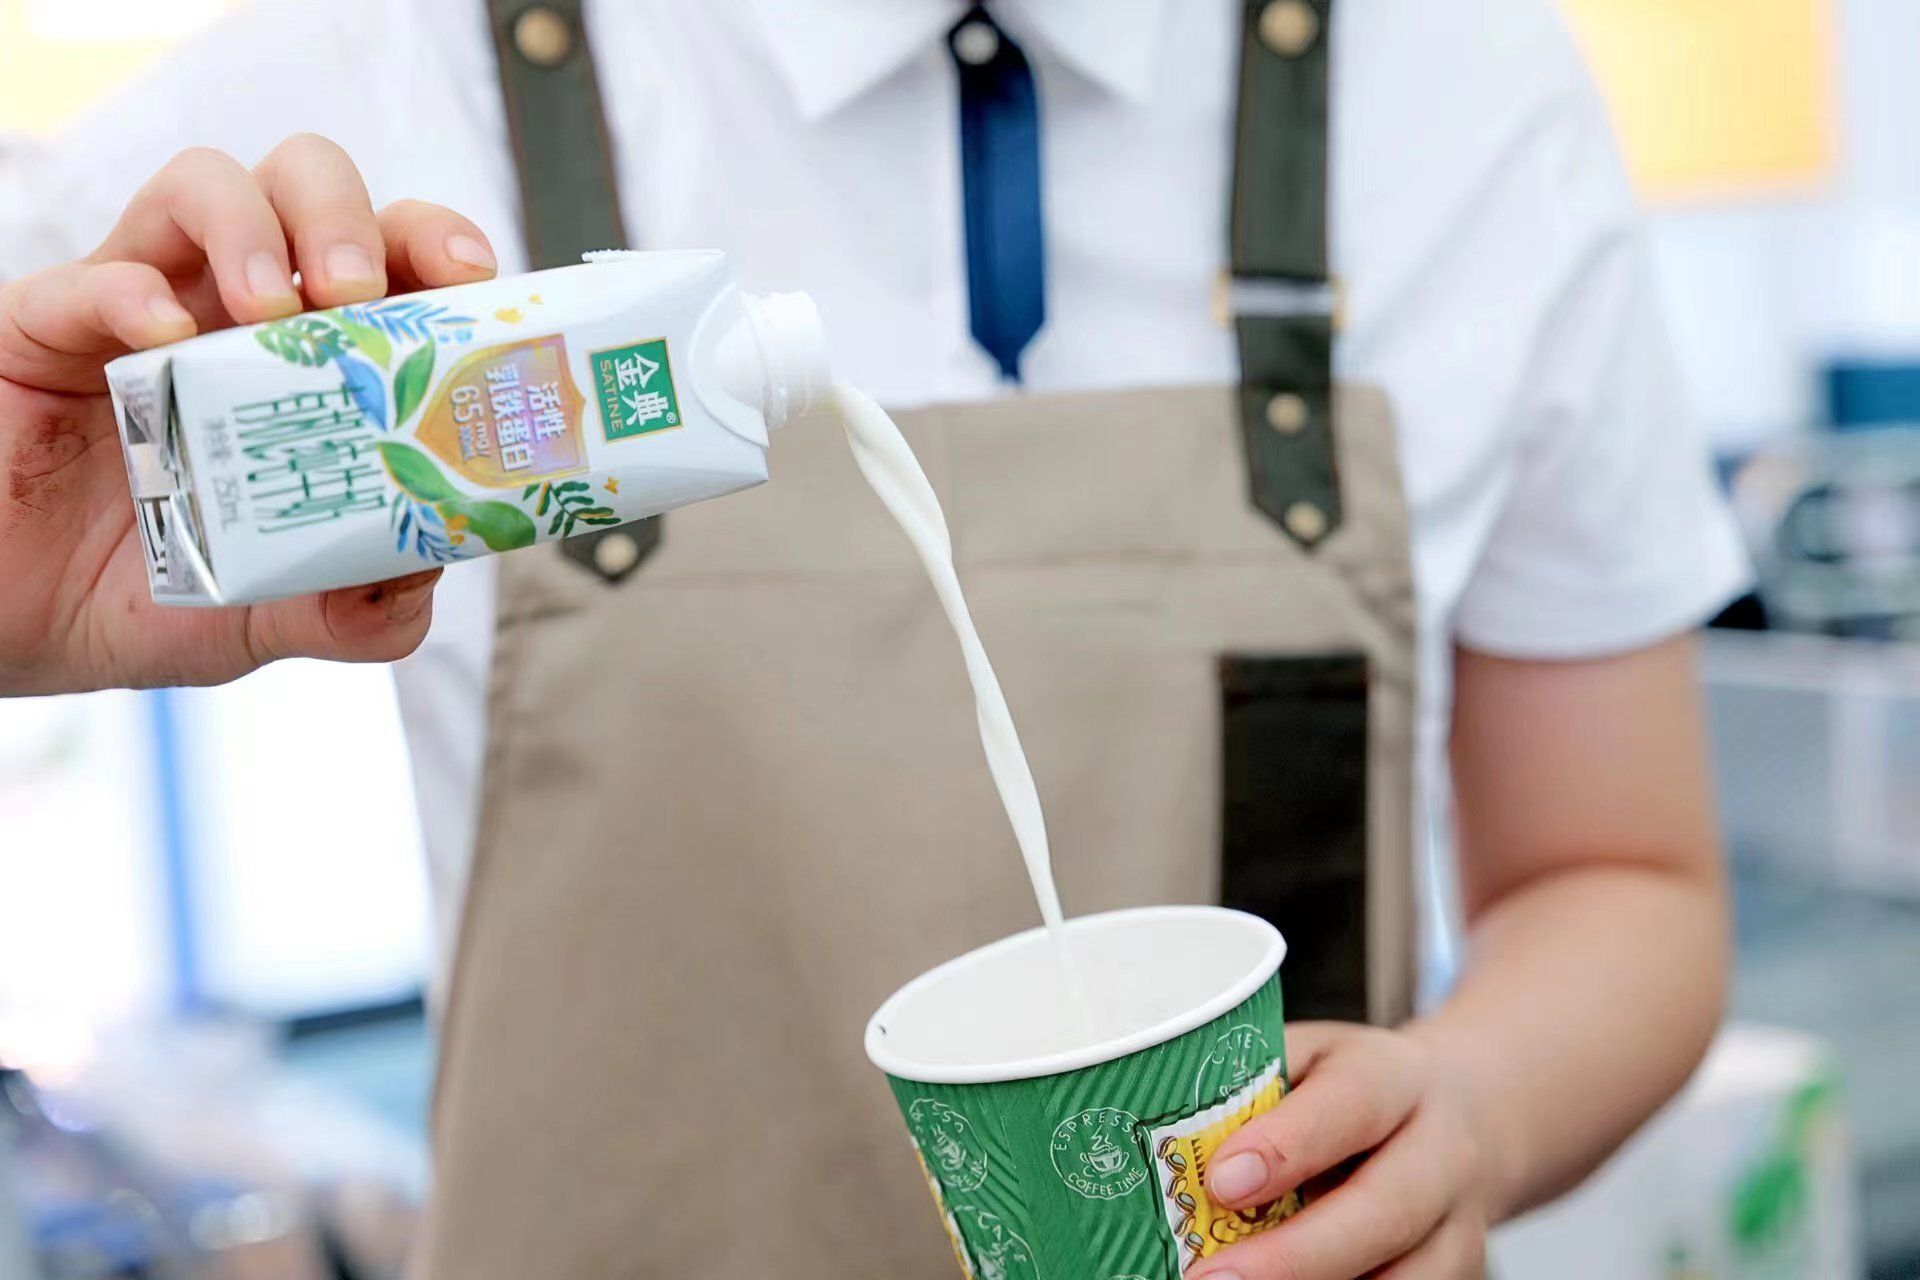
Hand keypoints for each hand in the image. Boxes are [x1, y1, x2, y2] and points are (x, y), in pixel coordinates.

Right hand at [0, 134, 499, 695]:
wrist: (11, 629)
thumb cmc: (144, 594)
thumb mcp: (265, 616)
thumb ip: (350, 610)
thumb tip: (420, 581)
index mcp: (302, 360)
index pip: (386, 259)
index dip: (433, 246)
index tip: (470, 281)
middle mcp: (228, 312)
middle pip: (308, 187)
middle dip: (353, 219)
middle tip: (362, 295)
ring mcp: (136, 307)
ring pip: (206, 184)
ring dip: (256, 229)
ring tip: (276, 308)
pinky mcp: (40, 327)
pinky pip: (88, 276)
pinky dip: (133, 293)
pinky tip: (165, 340)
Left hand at [1192, 1023, 1502, 1279]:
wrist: (1457, 1114)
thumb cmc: (1349, 1087)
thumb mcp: (1307, 1058)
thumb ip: (1253, 1088)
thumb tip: (1165, 1138)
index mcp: (1396, 1077)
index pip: (1352, 1104)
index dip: (1288, 1145)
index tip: (1222, 1180)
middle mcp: (1442, 1152)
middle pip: (1384, 1210)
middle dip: (1295, 1255)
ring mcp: (1460, 1223)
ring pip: (1407, 1276)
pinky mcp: (1461, 1272)